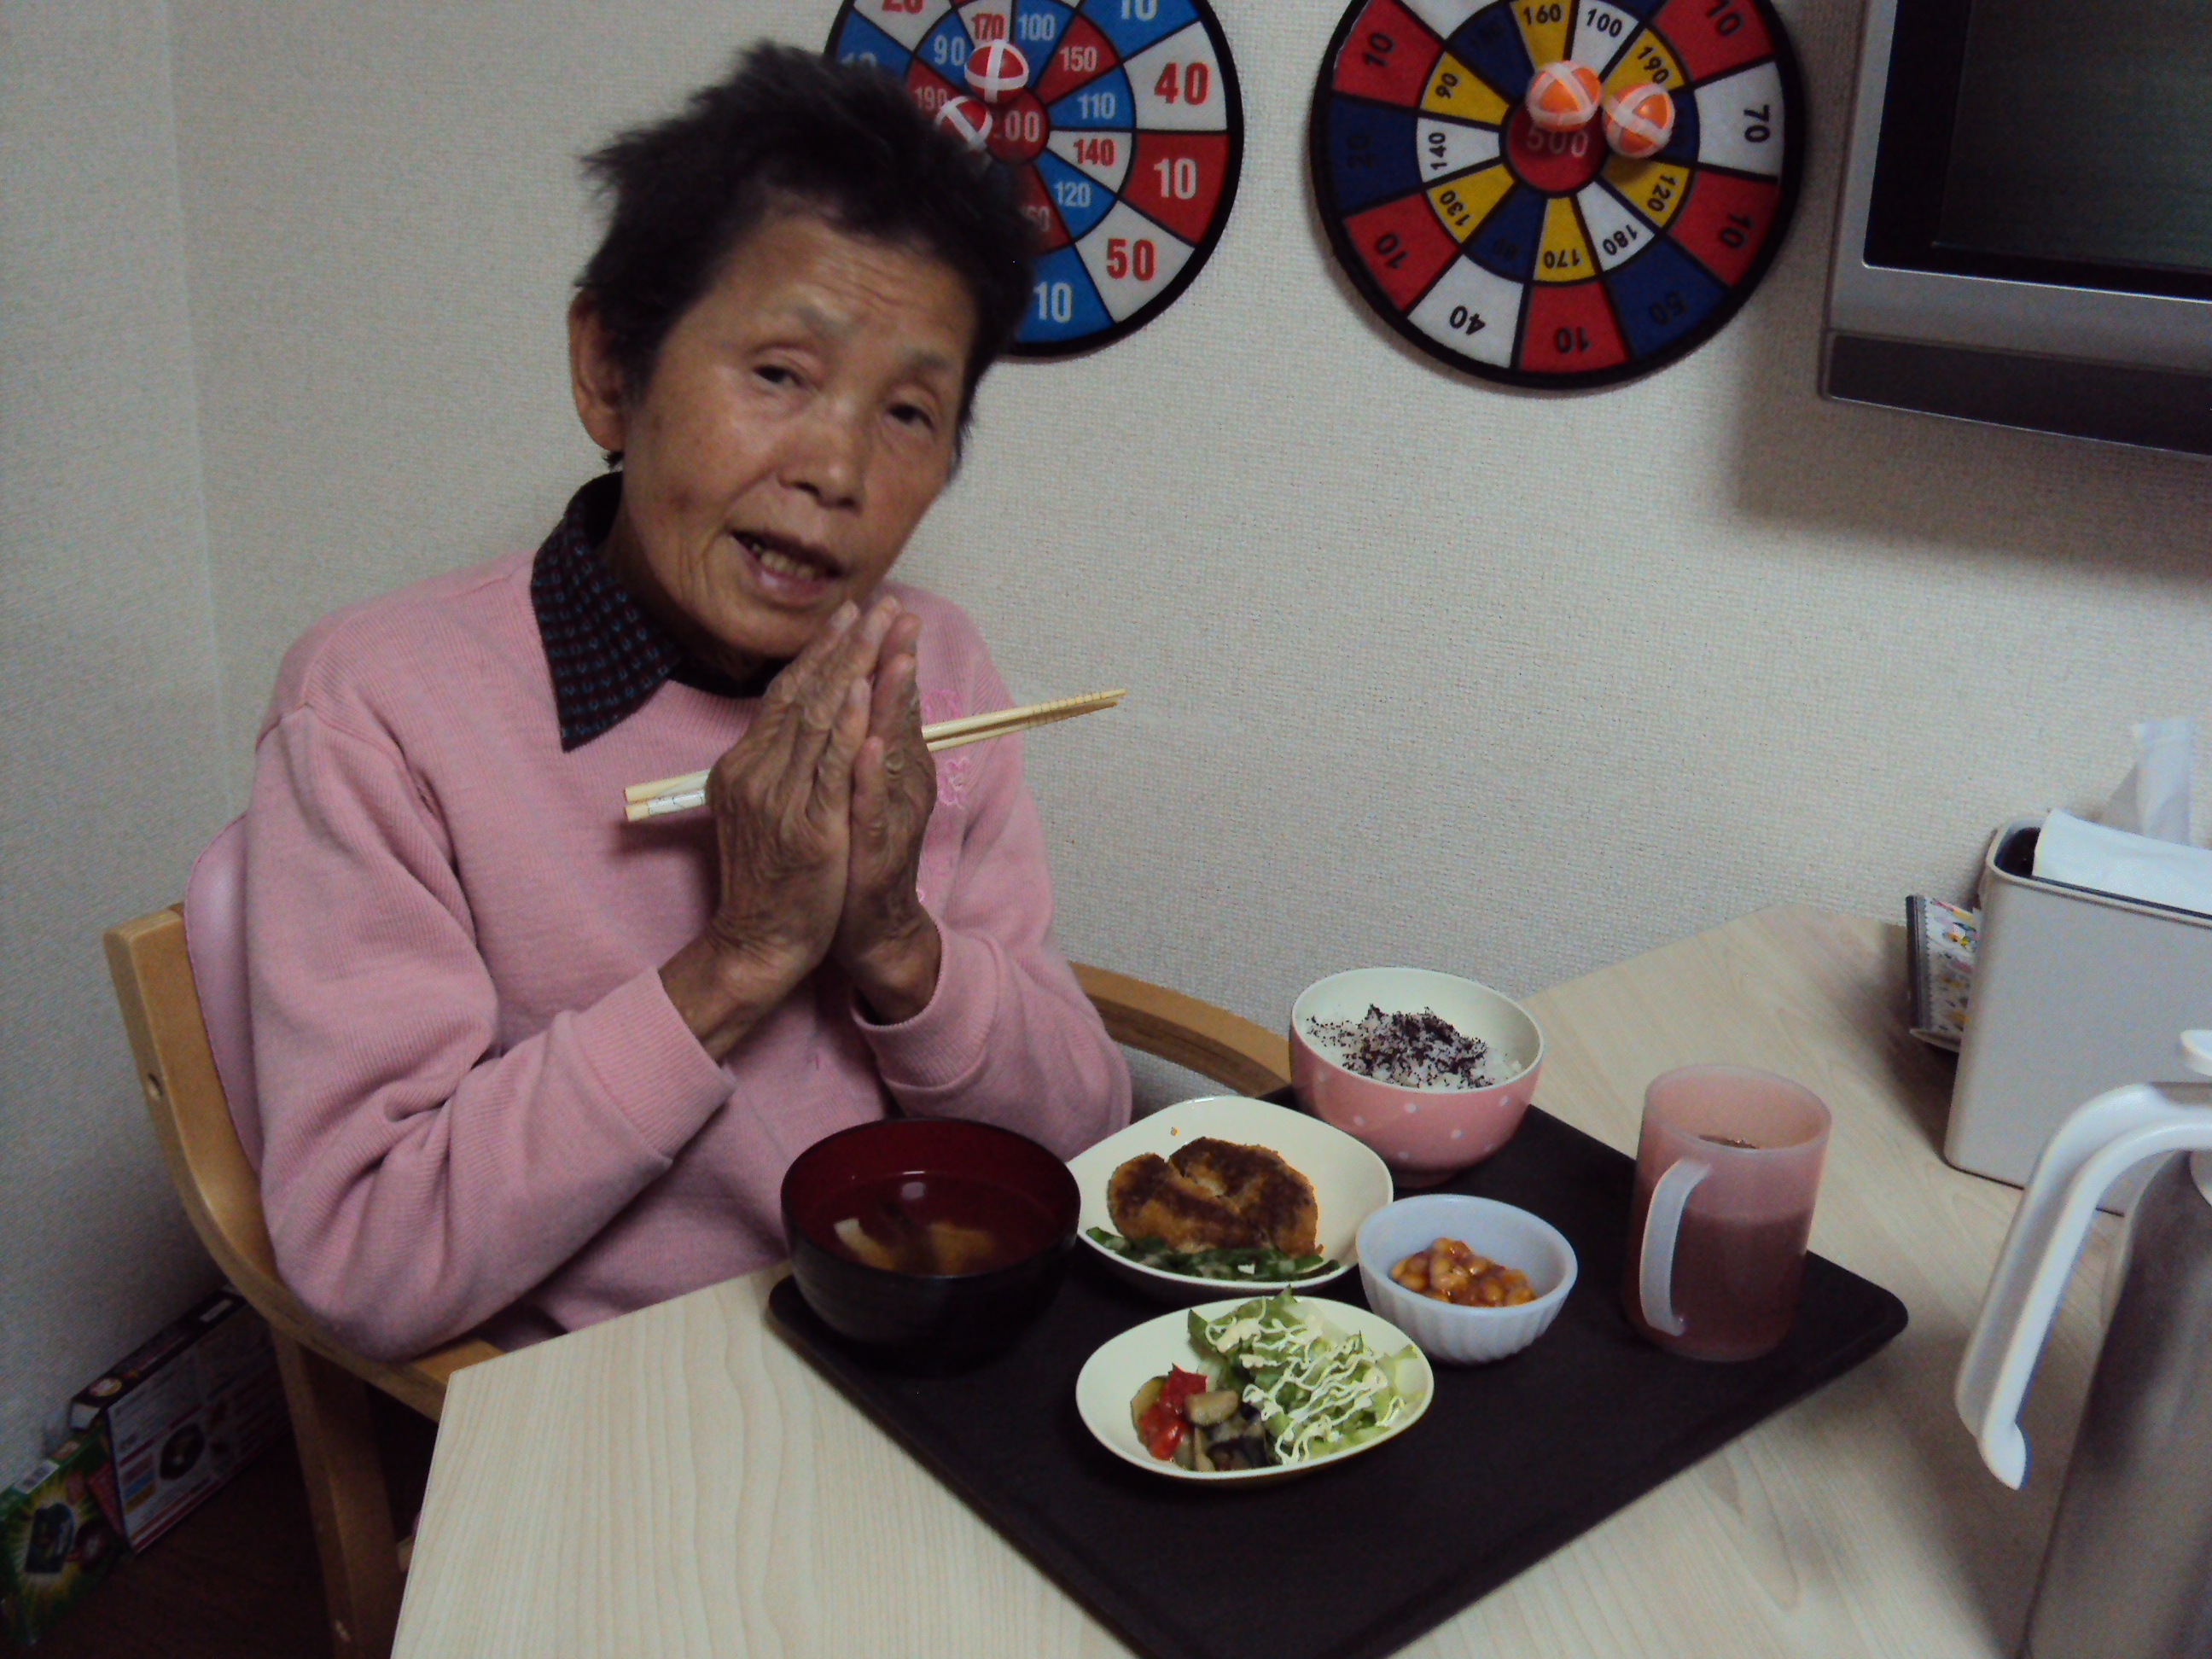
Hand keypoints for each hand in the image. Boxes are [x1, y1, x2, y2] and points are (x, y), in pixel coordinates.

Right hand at [660, 596, 898, 1056]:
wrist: (758, 943)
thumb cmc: (768, 879)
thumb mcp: (759, 811)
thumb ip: (771, 767)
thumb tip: (792, 723)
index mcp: (744, 766)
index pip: (784, 696)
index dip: (819, 653)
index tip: (847, 615)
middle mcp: (757, 774)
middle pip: (804, 696)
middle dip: (843, 646)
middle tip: (875, 604)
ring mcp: (781, 800)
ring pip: (819, 722)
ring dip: (853, 670)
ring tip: (879, 629)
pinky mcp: (809, 829)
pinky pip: (833, 769)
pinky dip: (851, 728)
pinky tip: (870, 693)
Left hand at [835, 610, 940, 1022]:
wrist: (867, 927)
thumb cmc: (857, 854)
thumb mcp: (861, 790)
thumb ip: (868, 743)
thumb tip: (865, 692)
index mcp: (893, 764)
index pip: (891, 699)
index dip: (888, 652)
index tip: (887, 606)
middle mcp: (899, 783)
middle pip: (899, 714)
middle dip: (897, 661)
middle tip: (901, 614)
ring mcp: (889, 816)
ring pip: (892, 752)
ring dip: (895, 705)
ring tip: (895, 659)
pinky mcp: (876, 849)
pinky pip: (873, 804)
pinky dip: (872, 772)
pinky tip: (871, 742)